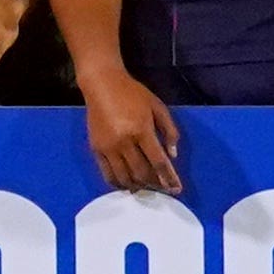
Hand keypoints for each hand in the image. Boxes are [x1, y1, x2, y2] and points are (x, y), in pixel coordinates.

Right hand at [83, 65, 182, 195]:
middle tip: (163, 189)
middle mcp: (124, 142)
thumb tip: (173, 155)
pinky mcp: (96, 149)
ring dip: (138, 186)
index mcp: (141, 130)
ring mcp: (108, 147)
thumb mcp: (157, 107)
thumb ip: (169, 130)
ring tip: (147, 188)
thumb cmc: (132, 93)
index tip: (176, 189)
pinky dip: (119, 183)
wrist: (101, 84)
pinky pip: (107, 174)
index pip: (158, 161)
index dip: (169, 178)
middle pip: (142, 173)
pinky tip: (127, 184)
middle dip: (155, 184)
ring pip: (124, 177)